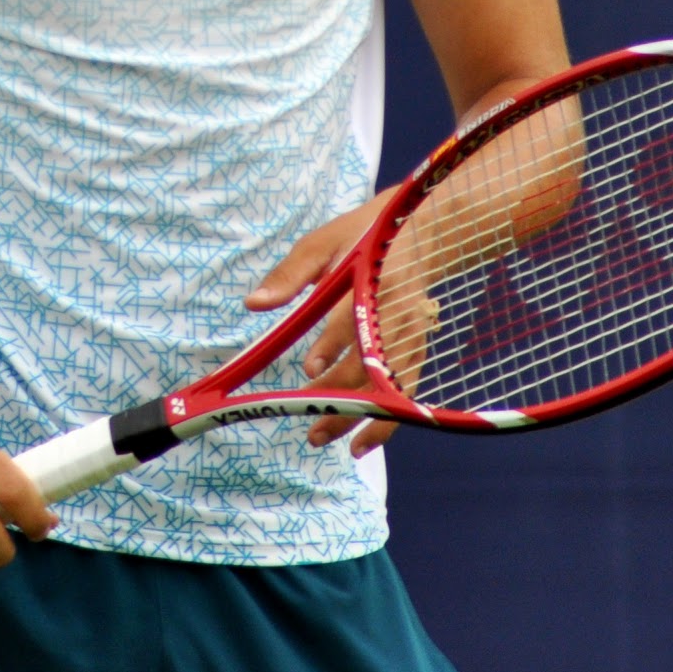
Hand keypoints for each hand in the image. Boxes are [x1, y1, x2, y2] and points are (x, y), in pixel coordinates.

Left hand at [244, 192, 400, 459]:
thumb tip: (253, 304)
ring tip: (322, 437)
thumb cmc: (360, 236)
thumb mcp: (321, 242)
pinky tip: (363, 441)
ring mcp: (411, 333)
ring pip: (388, 384)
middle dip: (340, 394)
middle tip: (309, 425)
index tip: (311, 369)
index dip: (334, 345)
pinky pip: (406, 389)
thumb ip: (289, 274)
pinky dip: (388, 419)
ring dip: (359, 416)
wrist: (419, 230)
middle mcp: (396, 313)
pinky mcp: (417, 346)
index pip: (353, 318)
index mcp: (372, 282)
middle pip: (371, 362)